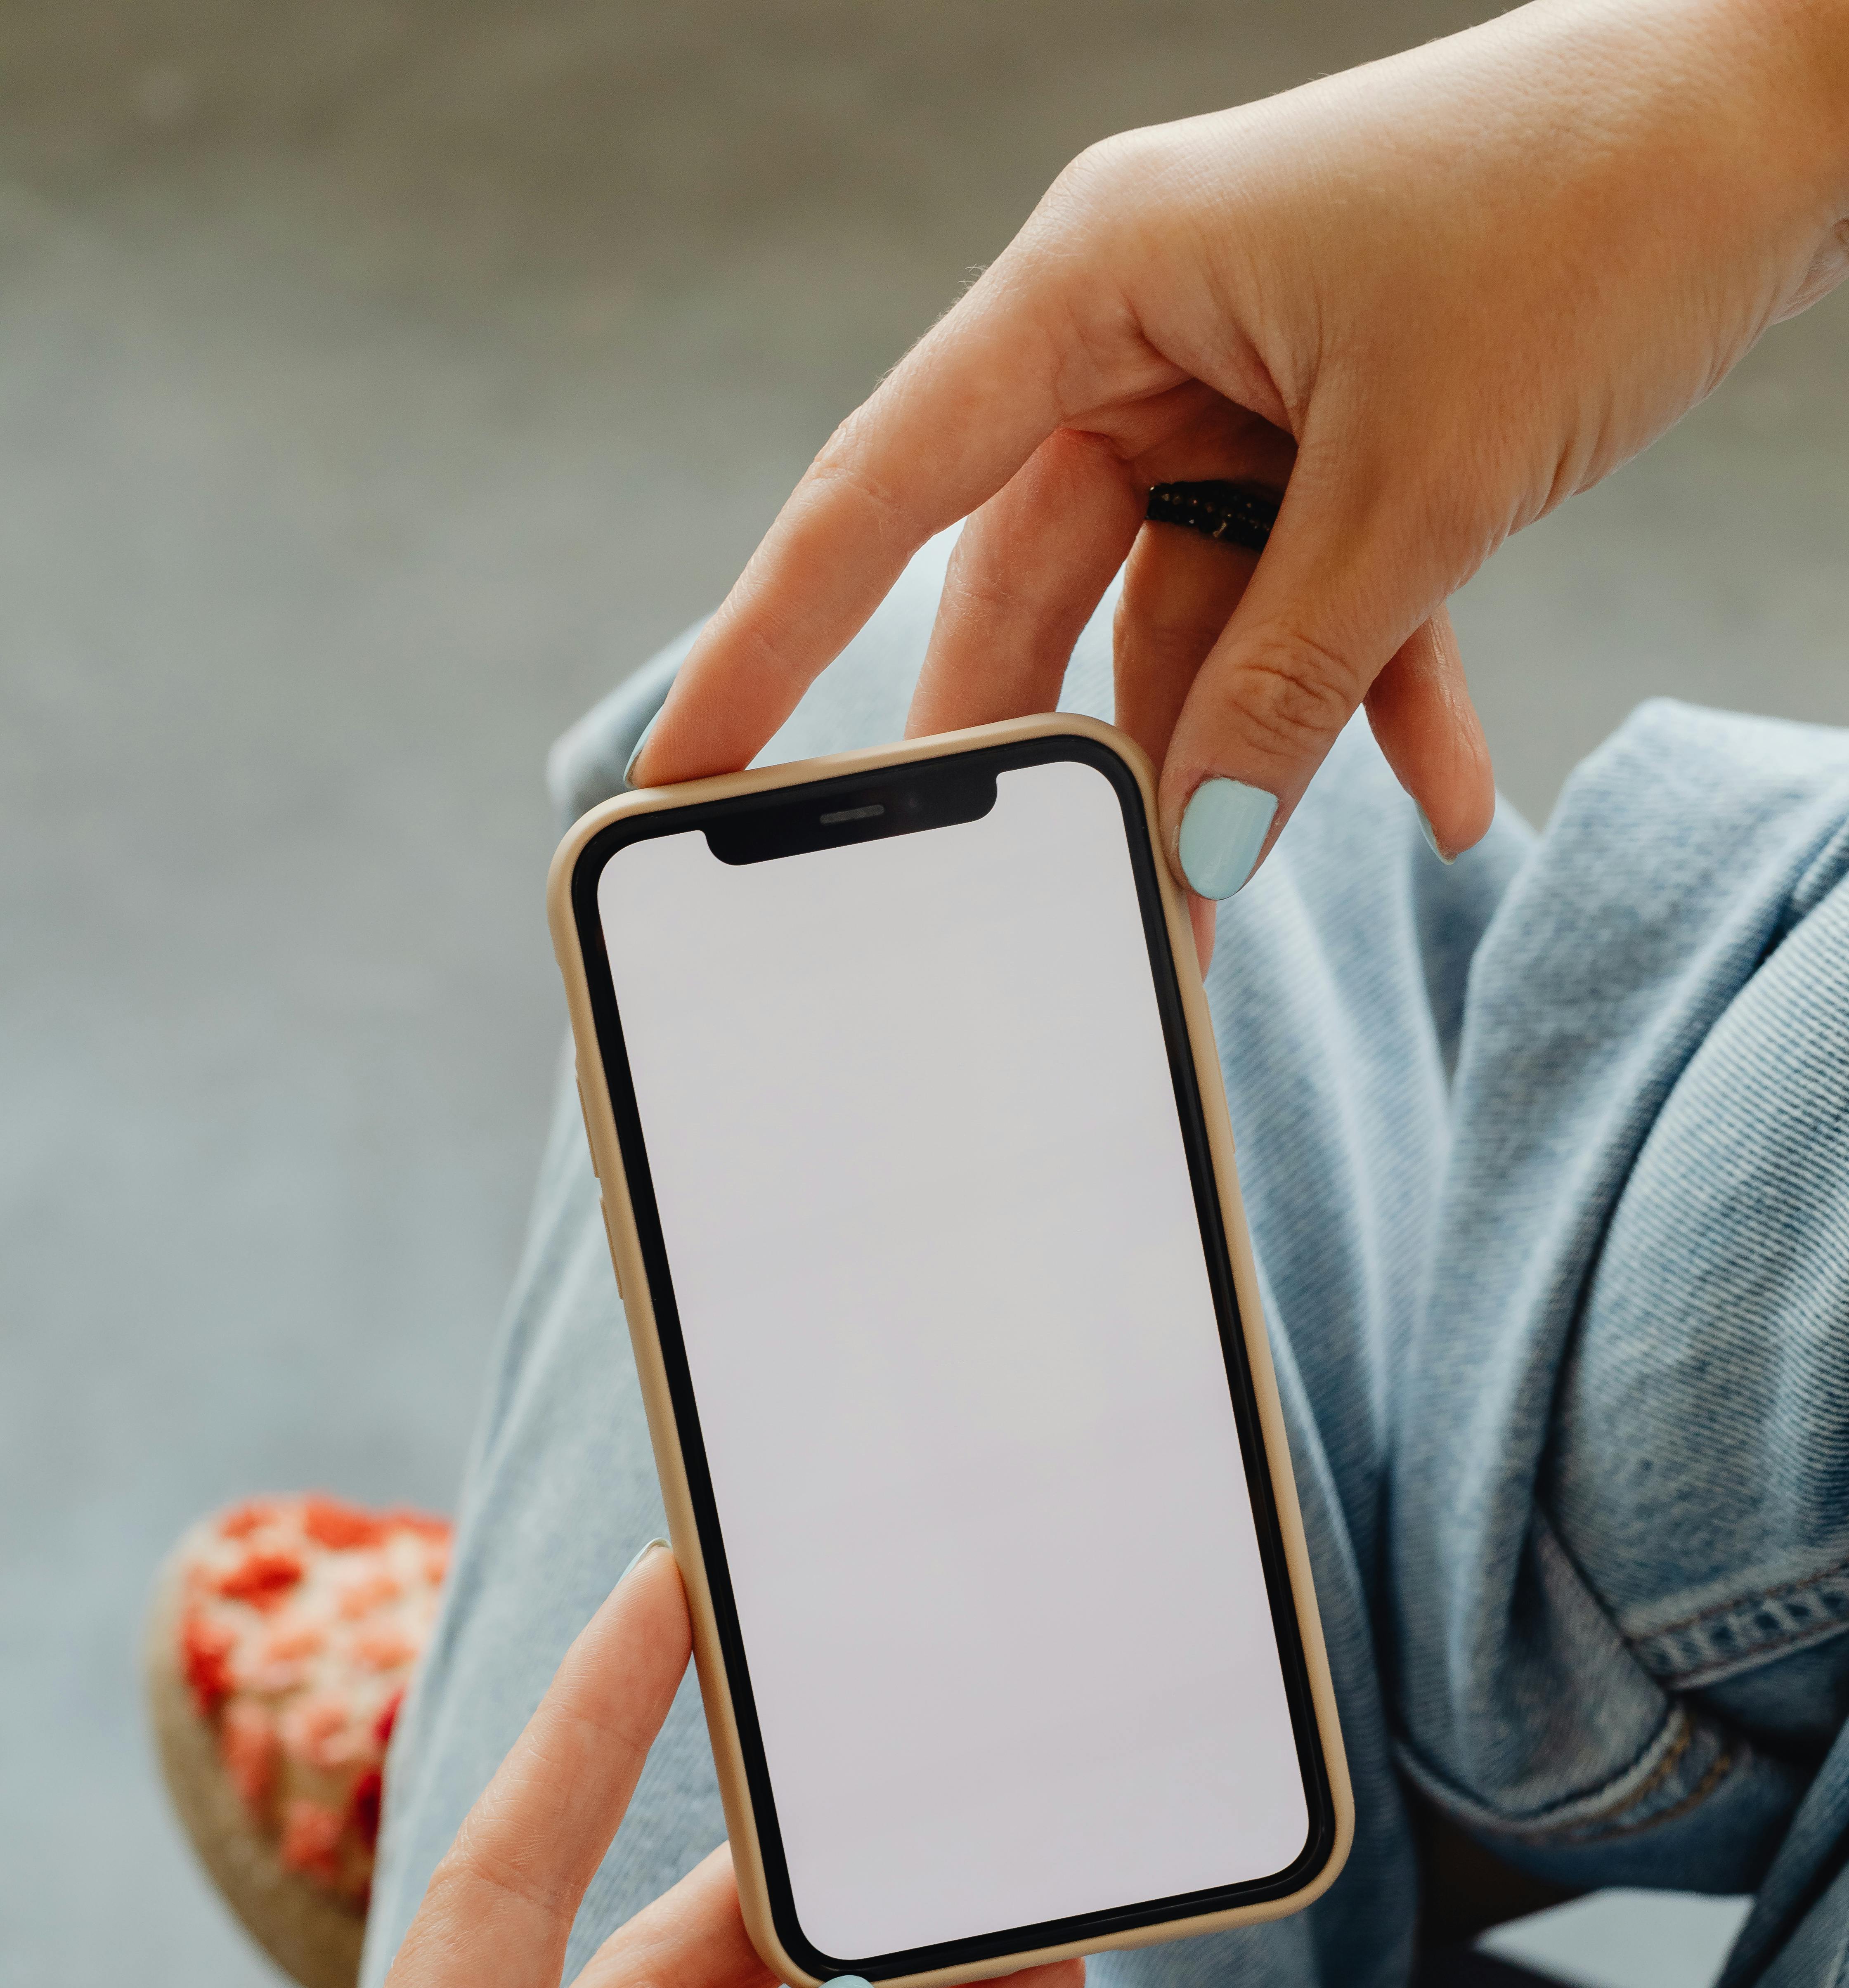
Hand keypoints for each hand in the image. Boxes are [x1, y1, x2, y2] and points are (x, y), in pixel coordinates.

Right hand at [633, 0, 1848, 959]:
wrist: (1778, 107)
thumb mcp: (1418, 481)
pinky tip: (1450, 801)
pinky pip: (1313, 599)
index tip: (683, 767)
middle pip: (1035, 592)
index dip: (772, 637)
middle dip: (1056, 769)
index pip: (884, 487)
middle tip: (1031, 926)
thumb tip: (1205, 850)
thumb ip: (1289, 677)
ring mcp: (1241, 391)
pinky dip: (1371, 700)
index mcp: (1100, 283)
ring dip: (1231, 768)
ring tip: (1231, 928)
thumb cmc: (1586, 212)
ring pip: (1182, 624)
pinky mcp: (1337, 438)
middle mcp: (1146, 335)